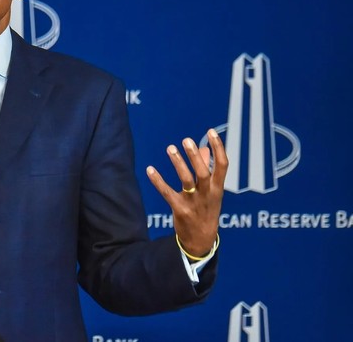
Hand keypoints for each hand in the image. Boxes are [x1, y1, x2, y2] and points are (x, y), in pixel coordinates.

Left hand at [146, 129, 227, 255]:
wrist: (201, 240)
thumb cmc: (206, 210)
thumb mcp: (212, 192)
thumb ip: (208, 170)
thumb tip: (204, 149)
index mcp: (218, 188)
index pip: (223, 165)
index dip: (218, 148)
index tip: (211, 132)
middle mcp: (207, 194)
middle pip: (203, 172)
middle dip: (195, 156)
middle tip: (187, 140)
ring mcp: (193, 202)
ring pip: (186, 180)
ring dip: (178, 163)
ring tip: (170, 148)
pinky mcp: (179, 209)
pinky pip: (167, 193)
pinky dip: (158, 181)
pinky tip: (150, 169)